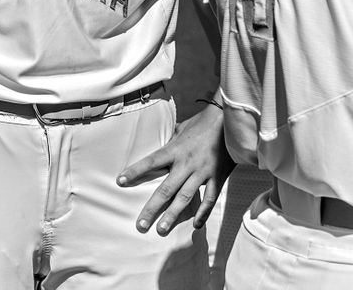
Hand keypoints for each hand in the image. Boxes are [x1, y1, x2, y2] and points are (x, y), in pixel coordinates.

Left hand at [116, 102, 233, 234]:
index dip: (136, 171)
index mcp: (176, 149)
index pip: (151, 161)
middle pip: (166, 188)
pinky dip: (203, 212)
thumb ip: (171, 140)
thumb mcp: (182, 128)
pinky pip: (209, 198)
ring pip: (185, 197)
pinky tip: (195, 225)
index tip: (121, 181)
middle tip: (141, 224)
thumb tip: (160, 145)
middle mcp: (187, 163)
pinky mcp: (217, 177)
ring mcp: (202, 172)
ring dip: (173, 215)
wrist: (231, 122)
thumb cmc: (203, 123)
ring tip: (161, 229)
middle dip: (152, 207)